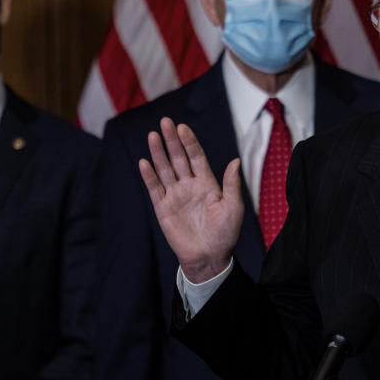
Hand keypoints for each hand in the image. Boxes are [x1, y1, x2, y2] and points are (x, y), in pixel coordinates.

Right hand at [139, 117, 242, 282]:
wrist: (209, 257)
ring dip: (158, 153)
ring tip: (153, 135)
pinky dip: (149, 176)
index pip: (196, 157)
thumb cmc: (225, 234)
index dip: (189, 142)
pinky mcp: (163, 208)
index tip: (183, 128)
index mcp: (207, 183)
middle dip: (172, 140)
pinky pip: (155, 189)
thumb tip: (235, 160)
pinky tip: (144, 162)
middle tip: (165, 121)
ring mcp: (175, 196)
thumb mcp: (234, 208)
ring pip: (165, 169)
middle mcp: (189, 186)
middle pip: (178, 158)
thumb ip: (232, 185)